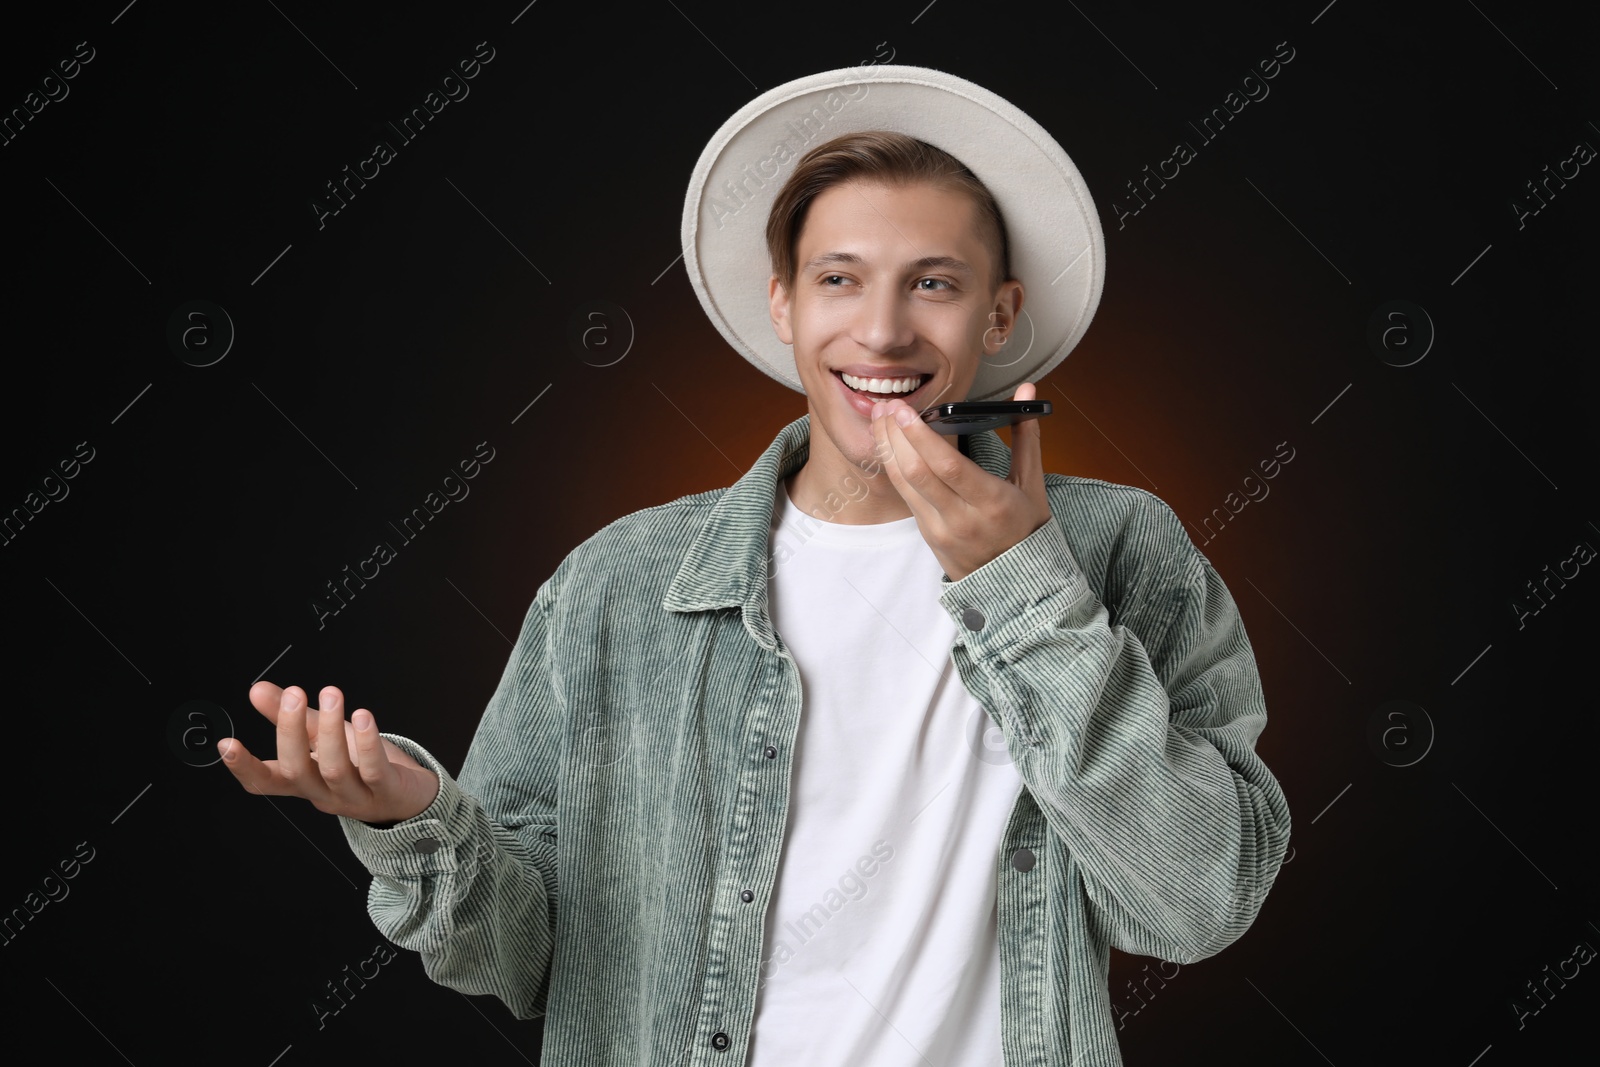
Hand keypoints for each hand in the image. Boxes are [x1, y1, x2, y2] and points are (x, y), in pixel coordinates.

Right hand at [217, 682, 440, 824]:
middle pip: (296, 771)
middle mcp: (324, 793)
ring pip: (333, 769)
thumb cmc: (361, 763)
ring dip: (330, 729)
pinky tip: (365, 716)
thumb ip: (290, 716)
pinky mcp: (387, 791)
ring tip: (331, 694)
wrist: (409, 794)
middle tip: (292, 693)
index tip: (227, 743)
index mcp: (303, 781)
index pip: (265, 782)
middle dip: (290, 731)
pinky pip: (373, 770)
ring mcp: (355, 796)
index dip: (244, 767)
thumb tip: (257, 690)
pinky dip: (368, 742)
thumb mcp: (322, 736)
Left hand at [870, 381, 1052, 581]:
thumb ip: (1027, 435)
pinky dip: (893, 468)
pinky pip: (905, 496)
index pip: (948, 465)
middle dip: (896, 435)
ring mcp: (940, 529)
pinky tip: (888, 446)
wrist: (1016, 582)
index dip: (921, 436)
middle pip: (917, 472)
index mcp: (991, 502)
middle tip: (886, 406)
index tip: (905, 410)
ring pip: (904, 484)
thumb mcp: (1032, 484)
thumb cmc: (1026, 528)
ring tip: (880, 419)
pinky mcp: (927, 535)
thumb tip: (1028, 390)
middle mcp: (962, 518)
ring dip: (887, 448)